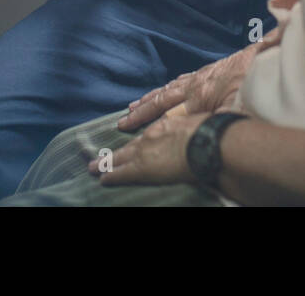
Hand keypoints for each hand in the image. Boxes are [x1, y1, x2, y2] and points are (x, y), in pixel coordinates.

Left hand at [88, 111, 210, 186]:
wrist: (206, 142)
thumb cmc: (210, 134)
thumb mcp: (201, 127)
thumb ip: (194, 134)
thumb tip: (201, 139)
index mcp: (167, 125)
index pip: (147, 135)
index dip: (138, 142)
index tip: (132, 145)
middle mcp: (152, 136)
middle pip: (129, 146)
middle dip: (114, 153)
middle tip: (98, 159)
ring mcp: (144, 151)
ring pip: (120, 157)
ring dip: (107, 162)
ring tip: (94, 167)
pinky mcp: (141, 168)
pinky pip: (121, 172)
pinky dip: (111, 175)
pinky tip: (102, 179)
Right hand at [119, 44, 258, 130]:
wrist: (268, 54)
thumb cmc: (254, 82)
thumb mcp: (237, 107)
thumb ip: (220, 117)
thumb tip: (211, 126)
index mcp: (199, 94)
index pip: (168, 112)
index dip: (147, 120)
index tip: (128, 127)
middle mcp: (196, 84)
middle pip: (163, 99)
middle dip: (143, 111)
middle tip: (124, 120)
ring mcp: (202, 76)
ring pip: (171, 88)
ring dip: (153, 98)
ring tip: (135, 105)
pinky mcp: (210, 70)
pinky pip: (183, 79)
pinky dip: (170, 86)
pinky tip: (167, 87)